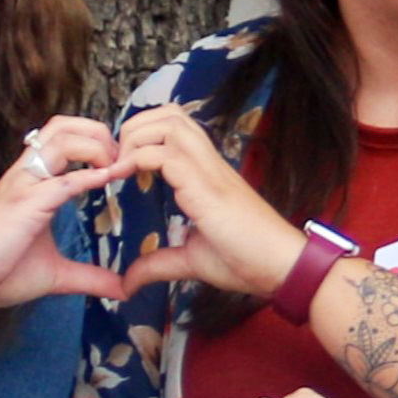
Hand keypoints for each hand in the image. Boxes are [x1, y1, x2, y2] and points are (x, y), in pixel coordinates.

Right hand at [0, 116, 154, 305]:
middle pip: (63, 125)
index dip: (96, 143)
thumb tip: (123, 289)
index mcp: (32, 183)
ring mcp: (24, 185)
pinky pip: (62, 180)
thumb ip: (89, 277)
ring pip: (62, 138)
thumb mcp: (54, 274)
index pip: (65, 140)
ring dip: (97, 146)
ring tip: (116, 166)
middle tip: (121, 160)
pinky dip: (89, 176)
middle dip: (98, 132)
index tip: (121, 166)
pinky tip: (109, 179)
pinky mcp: (25, 204)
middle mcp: (27, 175)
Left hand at [111, 104, 313, 299]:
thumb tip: (127, 284)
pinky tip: (124, 177)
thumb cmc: (246, 261)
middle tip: (115, 161)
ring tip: (119, 166)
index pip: (172, 128)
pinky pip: (168, 154)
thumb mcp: (191, 261)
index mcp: (205, 173)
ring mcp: (208, 171)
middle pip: (169, 113)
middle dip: (134, 127)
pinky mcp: (206, 186)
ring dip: (137, 137)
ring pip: (169, 123)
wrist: (282, 267)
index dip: (141, 137)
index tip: (119, 168)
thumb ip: (157, 264)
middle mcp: (207, 163)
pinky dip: (139, 158)